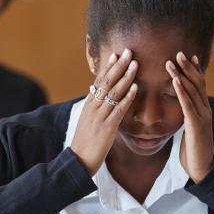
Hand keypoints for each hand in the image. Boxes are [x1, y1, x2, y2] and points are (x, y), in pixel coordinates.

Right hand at [71, 48, 137, 175]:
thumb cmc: (84, 144)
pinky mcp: (106, 128)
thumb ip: (95, 111)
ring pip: (113, 93)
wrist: (77, 161)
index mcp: (88, 106)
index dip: (108, 68)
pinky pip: (118, 110)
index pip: (98, 82)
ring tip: (135, 64)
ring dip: (125, 77)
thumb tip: (99, 101)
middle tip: (128, 52)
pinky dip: (127, 98)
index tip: (116, 55)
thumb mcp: (87, 123)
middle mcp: (93, 108)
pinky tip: (135, 88)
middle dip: (118, 66)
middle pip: (106, 83)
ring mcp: (99, 117)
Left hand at [165, 52, 213, 182]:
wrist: (201, 167)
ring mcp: (202, 116)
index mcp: (202, 109)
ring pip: (192, 91)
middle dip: (187, 67)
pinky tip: (174, 82)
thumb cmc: (192, 149)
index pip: (199, 85)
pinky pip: (188, 105)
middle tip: (178, 52)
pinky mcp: (195, 125)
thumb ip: (187, 116)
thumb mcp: (189, 128)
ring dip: (180, 75)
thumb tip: (181, 108)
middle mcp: (204, 109)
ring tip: (171, 62)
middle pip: (197, 83)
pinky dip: (181, 92)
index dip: (194, 70)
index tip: (187, 56)